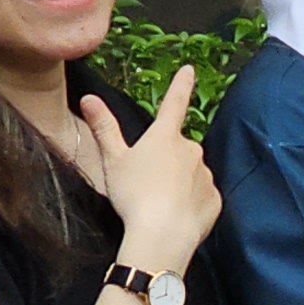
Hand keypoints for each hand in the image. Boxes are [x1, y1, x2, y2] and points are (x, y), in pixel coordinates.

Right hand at [82, 65, 221, 278]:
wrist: (161, 235)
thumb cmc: (134, 196)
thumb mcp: (113, 160)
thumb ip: (104, 128)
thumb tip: (88, 98)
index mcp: (164, 137)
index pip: (173, 103)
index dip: (180, 85)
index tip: (190, 69)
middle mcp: (191, 150)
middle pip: (179, 149)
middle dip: (168, 161)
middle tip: (148, 183)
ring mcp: (205, 175)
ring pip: (192, 173)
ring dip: (180, 183)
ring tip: (161, 204)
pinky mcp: (214, 200)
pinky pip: (202, 198)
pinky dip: (192, 204)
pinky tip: (177, 216)